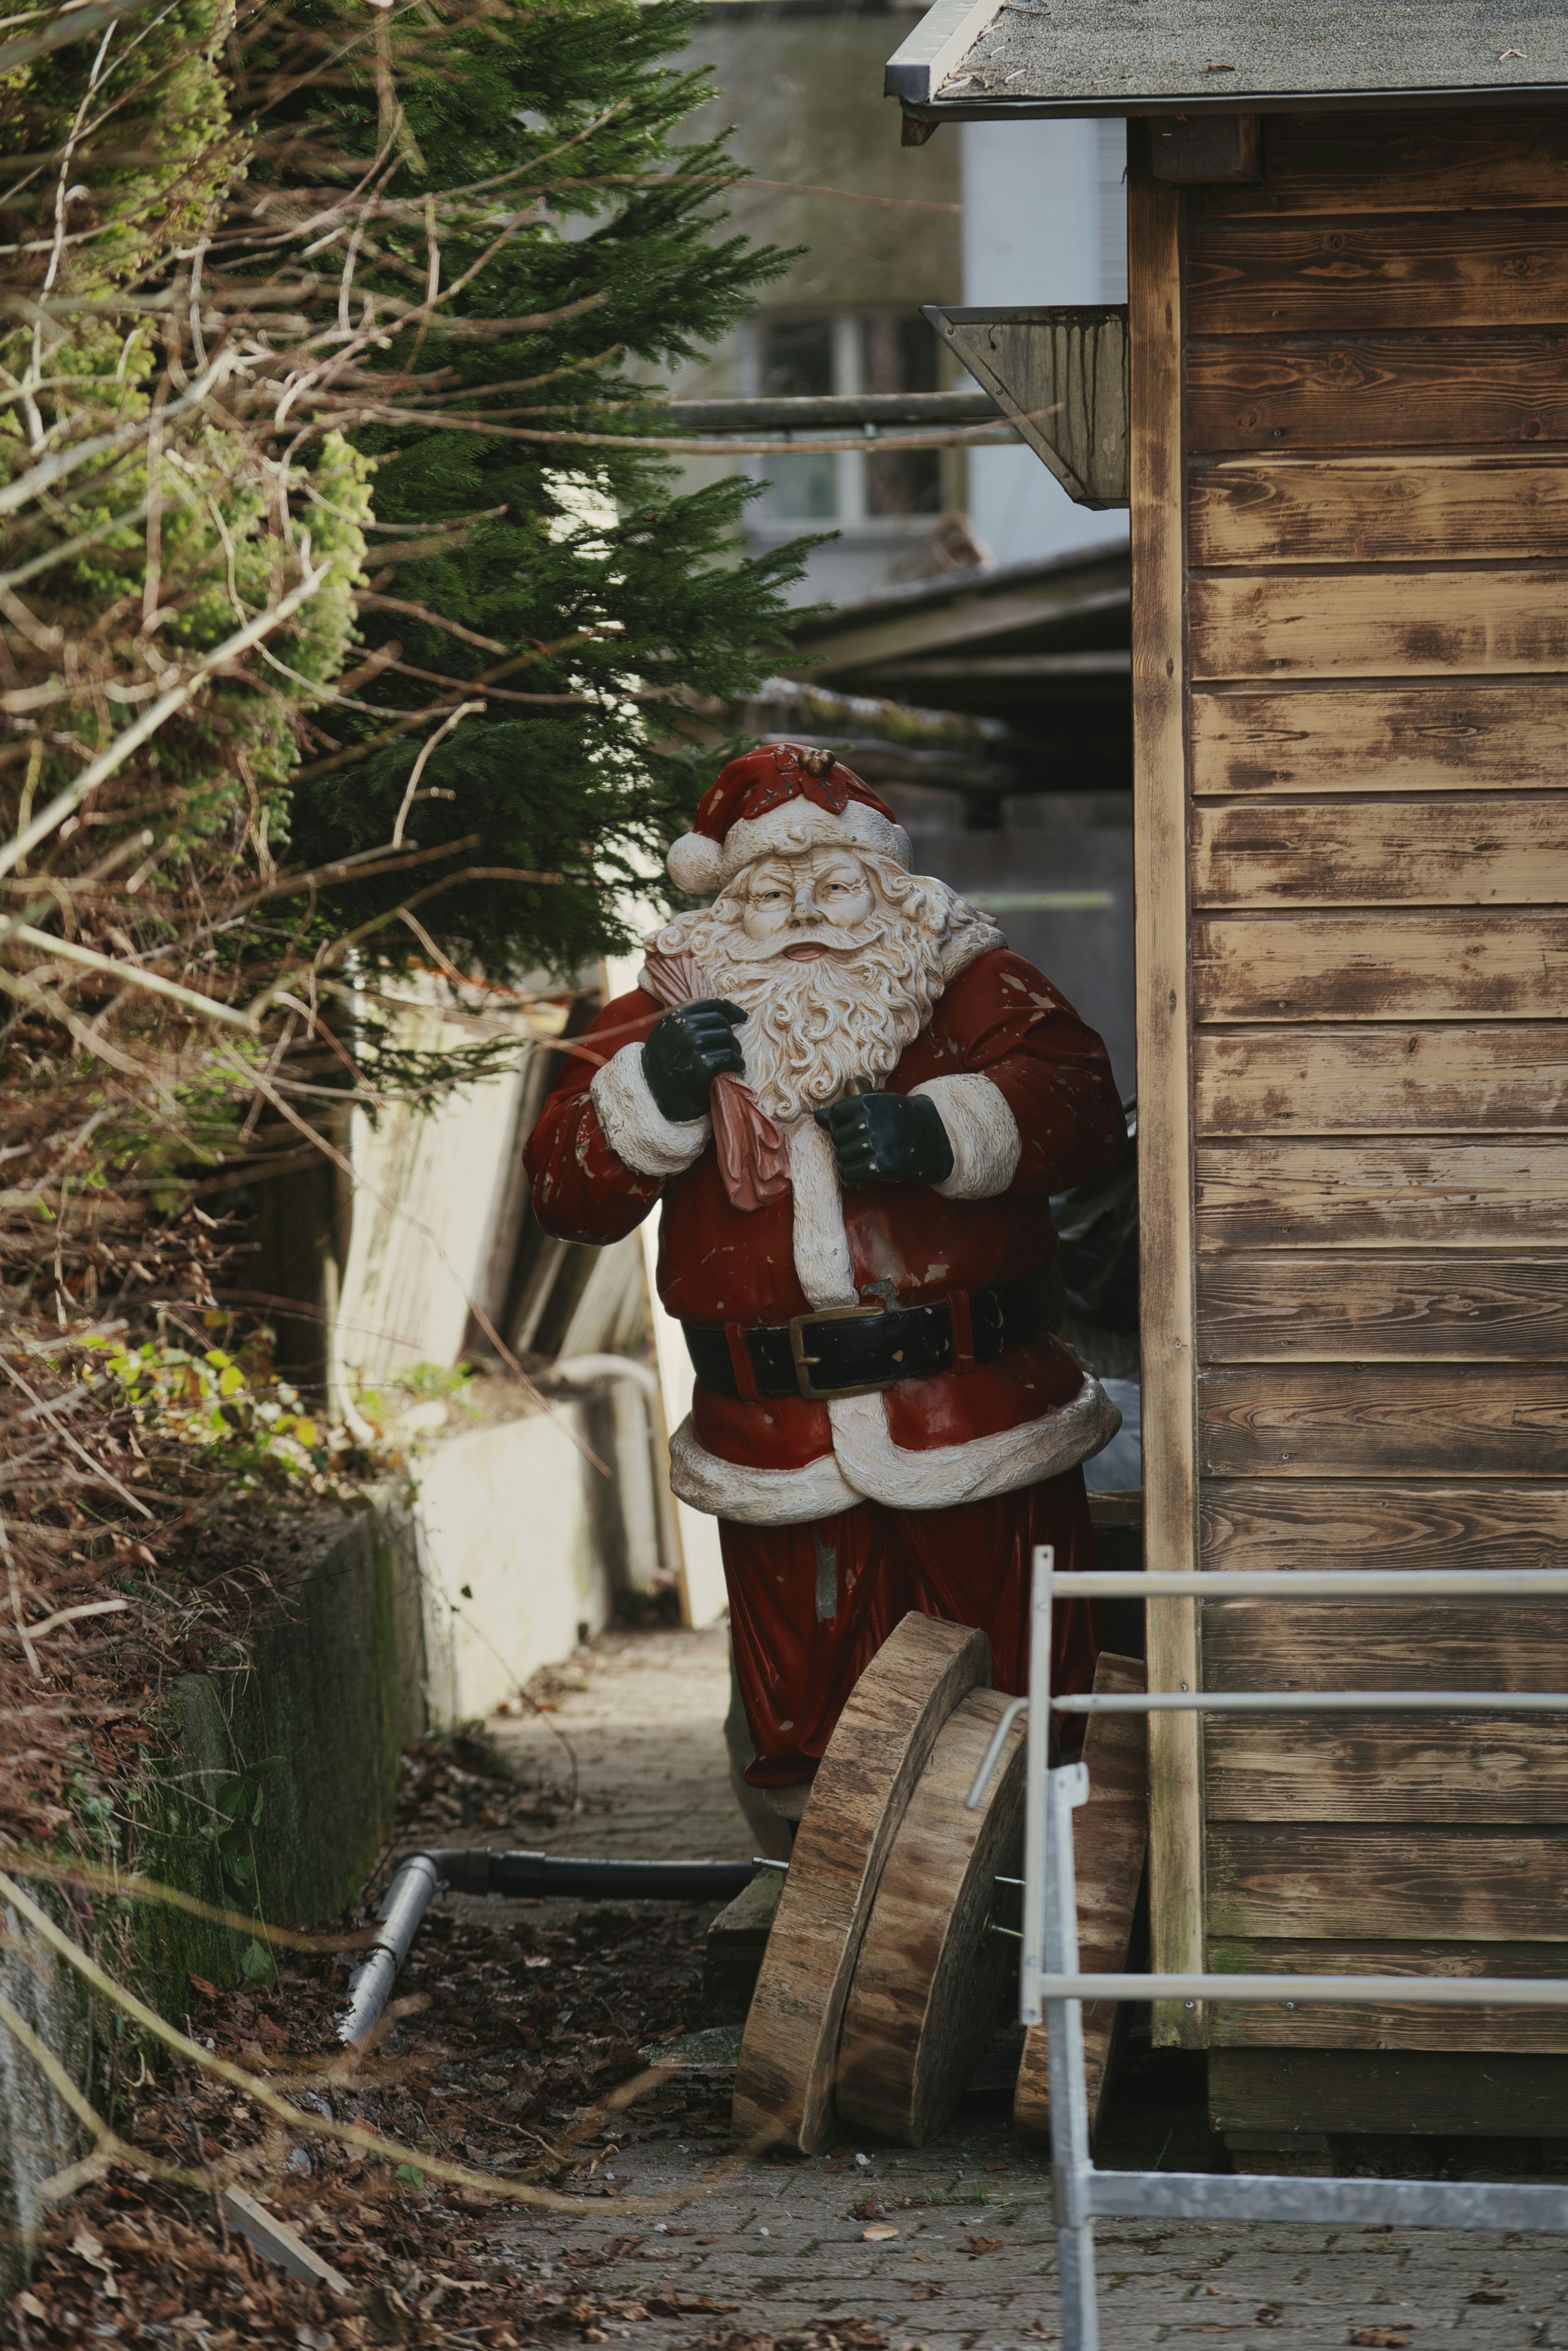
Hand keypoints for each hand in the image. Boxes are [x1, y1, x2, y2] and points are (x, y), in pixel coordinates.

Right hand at [642, 998, 746, 1123]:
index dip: (731, 1010)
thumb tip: (728, 1010)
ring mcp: (691, 1046)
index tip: (742, 1017)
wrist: (654, 1094)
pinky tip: (734, 1069)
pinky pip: (730, 1057)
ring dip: (735, 1050)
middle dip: (731, 1034)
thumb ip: (690, 1020)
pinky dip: (737, 1064)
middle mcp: (682, 1028)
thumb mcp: (669, 1034)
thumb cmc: (666, 1063)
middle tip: (732, 1048)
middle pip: (721, 1022)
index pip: (711, 1004)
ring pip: (728, 1038)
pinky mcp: (701, 1066)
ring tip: (732, 1060)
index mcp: (675, 1017)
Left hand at [815, 1091, 953, 1188]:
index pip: (836, 1114)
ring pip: (842, 1157)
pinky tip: (859, 1181)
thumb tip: (817, 1117)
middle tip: (859, 1151)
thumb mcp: (879, 1107)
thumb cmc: (902, 1120)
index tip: (849, 1131)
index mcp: (868, 1103)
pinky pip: (850, 1174)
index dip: (838, 1125)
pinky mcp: (880, 1165)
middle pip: (838, 1138)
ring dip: (848, 1164)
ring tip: (861, 1164)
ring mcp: (874, 1144)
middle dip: (845, 1147)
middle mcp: (869, 1122)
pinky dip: (851, 1180)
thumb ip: (848, 1111)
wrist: (934, 1139)